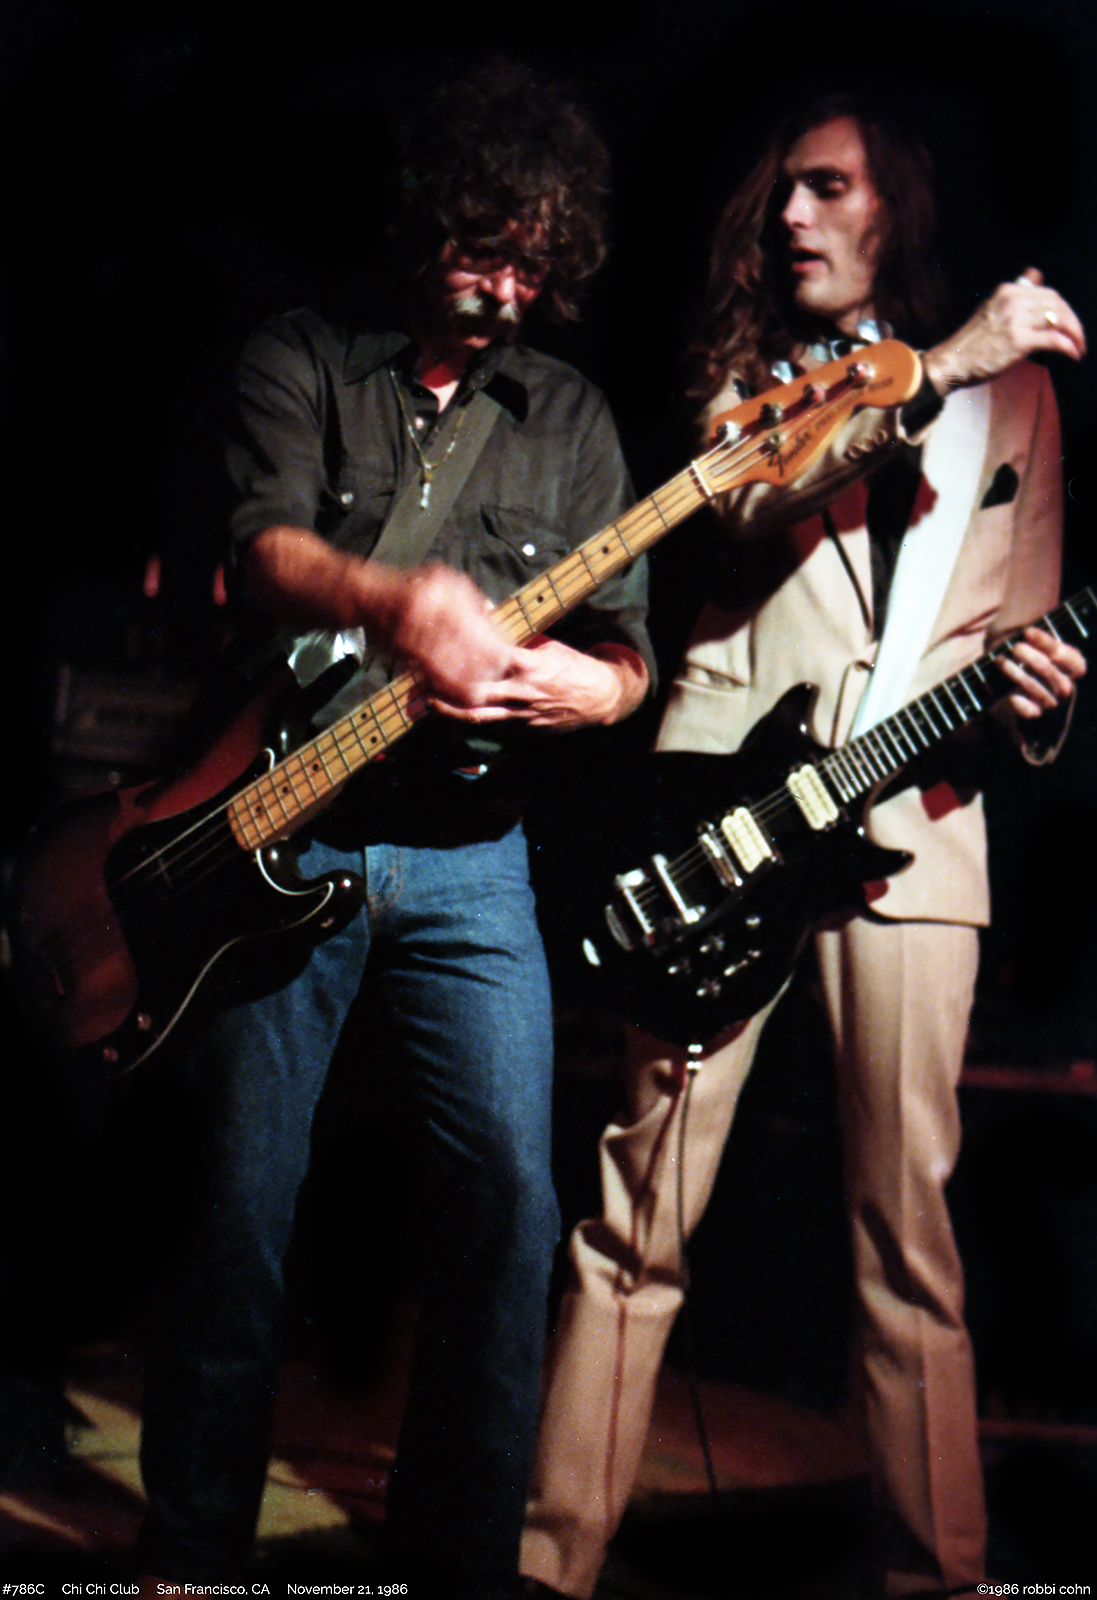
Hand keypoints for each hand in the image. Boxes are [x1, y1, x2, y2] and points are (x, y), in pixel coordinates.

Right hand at [245, 528, 520, 706]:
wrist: (354, 592)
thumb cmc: (398, 593)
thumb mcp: (438, 585)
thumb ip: (468, 602)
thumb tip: (494, 615)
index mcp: (448, 585)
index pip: (483, 619)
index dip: (498, 644)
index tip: (513, 663)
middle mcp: (434, 597)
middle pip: (471, 638)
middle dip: (487, 666)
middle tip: (499, 685)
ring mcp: (415, 617)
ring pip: (448, 654)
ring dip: (464, 678)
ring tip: (478, 695)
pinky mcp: (398, 637)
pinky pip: (423, 663)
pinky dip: (436, 679)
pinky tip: (447, 691)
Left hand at [427, 636, 647, 729]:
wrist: (599, 698)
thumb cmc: (572, 666)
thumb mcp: (547, 644)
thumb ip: (518, 636)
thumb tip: (487, 615)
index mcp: (529, 664)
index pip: (490, 658)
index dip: (463, 656)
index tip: (441, 648)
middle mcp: (522, 691)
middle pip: (475, 692)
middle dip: (445, 689)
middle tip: (420, 680)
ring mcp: (520, 713)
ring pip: (477, 715)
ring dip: (448, 711)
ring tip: (424, 703)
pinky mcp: (521, 728)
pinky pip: (488, 725)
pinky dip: (467, 721)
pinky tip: (448, 717)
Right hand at [922, 268, 1085, 393]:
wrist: (951, 362)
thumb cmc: (971, 341)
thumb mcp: (992, 307)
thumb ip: (1016, 293)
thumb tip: (1036, 274)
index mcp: (1008, 290)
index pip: (1047, 292)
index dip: (1063, 308)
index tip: (1067, 322)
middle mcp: (1013, 300)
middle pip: (1056, 303)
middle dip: (1073, 321)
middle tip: (1078, 337)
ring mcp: (1017, 320)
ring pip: (1059, 319)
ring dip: (1075, 334)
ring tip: (1079, 347)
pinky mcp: (1020, 341)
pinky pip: (1054, 339)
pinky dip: (1068, 346)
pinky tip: (1073, 354)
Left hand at [997, 626, 1085, 719]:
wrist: (1026, 701)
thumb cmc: (1035, 669)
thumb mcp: (1042, 653)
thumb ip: (1039, 643)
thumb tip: (1025, 631)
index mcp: (1073, 668)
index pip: (1067, 655)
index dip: (1047, 643)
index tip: (1027, 631)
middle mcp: (1066, 687)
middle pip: (1049, 670)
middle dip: (1031, 657)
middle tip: (1015, 647)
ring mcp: (1051, 703)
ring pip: (1035, 688)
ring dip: (1016, 673)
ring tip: (1000, 661)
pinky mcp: (1035, 715)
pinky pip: (1029, 710)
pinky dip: (1020, 703)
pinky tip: (1011, 696)